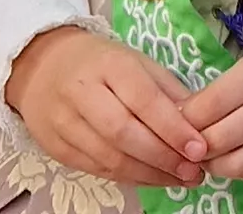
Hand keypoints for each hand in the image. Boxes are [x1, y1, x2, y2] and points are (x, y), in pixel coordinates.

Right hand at [6, 24, 206, 187]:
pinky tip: (152, 178)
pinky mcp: (54, 147)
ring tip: (180, 179)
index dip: (173, 128)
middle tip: (193, 172)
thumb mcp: (137, 63)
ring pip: (109, 158)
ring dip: (149, 175)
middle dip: (163, 157)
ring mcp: (63, 122)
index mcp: (110, 64)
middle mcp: (82, 93)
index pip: (144, 100)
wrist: (42, 66)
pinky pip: (96, 169)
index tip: (200, 149)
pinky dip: (129, 178)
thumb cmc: (101, 64)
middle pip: (123, 133)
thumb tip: (200, 124)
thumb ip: (167, 91)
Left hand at [181, 27, 242, 183]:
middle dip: (194, 144)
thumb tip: (186, 115)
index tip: (175, 118)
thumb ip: (229, 87)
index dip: (185, 117)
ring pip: (237, 164)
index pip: (212, 104)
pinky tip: (235, 156)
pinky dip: (240, 168)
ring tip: (209, 152)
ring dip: (214, 163)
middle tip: (186, 139)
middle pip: (220, 138)